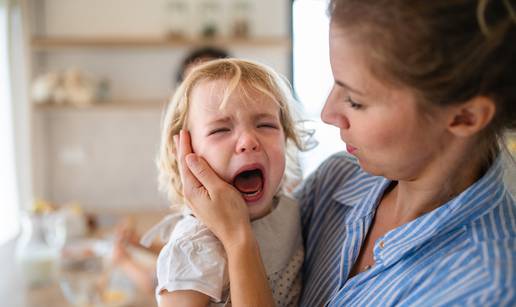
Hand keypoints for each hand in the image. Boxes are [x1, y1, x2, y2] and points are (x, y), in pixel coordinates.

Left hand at [175, 130, 251, 247]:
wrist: (236, 236)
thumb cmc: (231, 212)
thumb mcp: (219, 189)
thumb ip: (204, 172)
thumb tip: (190, 157)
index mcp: (192, 189)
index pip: (186, 162)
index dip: (185, 146)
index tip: (183, 132)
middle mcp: (190, 195)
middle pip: (184, 168)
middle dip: (182, 151)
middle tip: (178, 136)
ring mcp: (195, 201)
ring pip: (188, 175)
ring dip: (186, 160)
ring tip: (183, 149)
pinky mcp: (202, 204)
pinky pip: (193, 182)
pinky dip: (192, 171)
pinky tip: (193, 170)